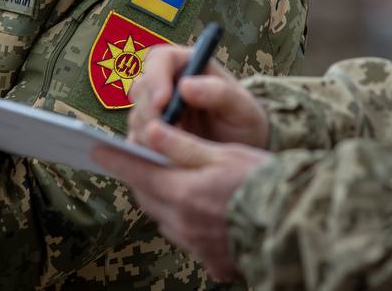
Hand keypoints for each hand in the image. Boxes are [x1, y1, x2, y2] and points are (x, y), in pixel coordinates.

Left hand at [93, 121, 269, 280]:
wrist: (296, 222)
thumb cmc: (263, 181)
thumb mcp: (222, 154)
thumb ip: (181, 146)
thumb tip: (148, 131)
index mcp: (183, 194)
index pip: (138, 173)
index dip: (116, 159)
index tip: (95, 148)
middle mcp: (183, 223)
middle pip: (148, 197)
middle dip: (140, 179)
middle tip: (137, 162)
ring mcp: (196, 244)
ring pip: (164, 218)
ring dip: (162, 200)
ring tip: (172, 184)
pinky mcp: (212, 259)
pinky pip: (186, 238)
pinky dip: (184, 221)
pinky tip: (199, 211)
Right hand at [127, 44, 269, 149]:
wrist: (241, 154)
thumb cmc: (243, 122)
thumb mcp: (242, 107)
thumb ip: (219, 93)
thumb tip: (185, 85)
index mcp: (186, 65)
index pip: (159, 59)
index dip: (156, 77)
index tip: (163, 101)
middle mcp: (165, 84)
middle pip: (141, 88)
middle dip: (149, 111)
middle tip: (166, 133)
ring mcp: (153, 111)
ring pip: (136, 115)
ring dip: (148, 133)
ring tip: (172, 150)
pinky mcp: (148, 136)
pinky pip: (135, 141)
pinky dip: (146, 151)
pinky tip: (166, 160)